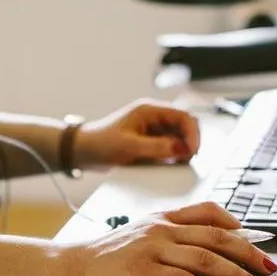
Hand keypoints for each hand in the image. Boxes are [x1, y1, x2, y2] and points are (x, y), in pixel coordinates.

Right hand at [62, 202, 276, 275]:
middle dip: (249, 252)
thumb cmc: (105, 258)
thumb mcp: (141, 238)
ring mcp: (152, 248)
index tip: (261, 239)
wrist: (72, 268)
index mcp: (163, 218)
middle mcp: (161, 229)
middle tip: (269, 266)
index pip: (210, 212)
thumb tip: (206, 254)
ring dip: (234, 273)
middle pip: (217, 236)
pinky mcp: (143, 270)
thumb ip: (171, 239)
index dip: (240, 225)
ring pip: (205, 257)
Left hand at [75, 98, 201, 169]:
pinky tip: (170, 165)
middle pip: (185, 126)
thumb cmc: (100, 143)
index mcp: (150, 110)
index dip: (193, 132)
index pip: (183, 115)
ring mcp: (153, 131)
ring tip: (179, 164)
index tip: (193, 150)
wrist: (83, 151)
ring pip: (179, 138)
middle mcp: (155, 118)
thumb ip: (157, 147)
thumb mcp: (130, 147)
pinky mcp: (150, 143)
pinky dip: (174, 157)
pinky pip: (169, 148)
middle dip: (190, 142)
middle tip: (189, 159)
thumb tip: (182, 149)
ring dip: (183, 150)